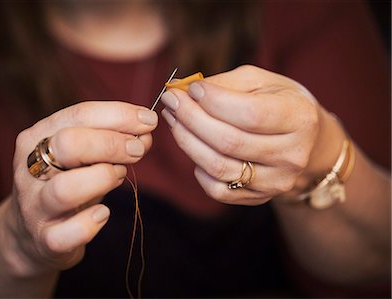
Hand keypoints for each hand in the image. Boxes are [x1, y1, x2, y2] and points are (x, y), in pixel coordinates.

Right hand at [4, 101, 156, 275]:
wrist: (33, 234)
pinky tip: (103, 213)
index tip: (149, 119)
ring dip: (103, 178)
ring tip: (118, 176)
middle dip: (112, 144)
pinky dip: (93, 222)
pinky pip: (69, 232)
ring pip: (66, 188)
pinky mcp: (44, 239)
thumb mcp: (84, 156)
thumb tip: (145, 134)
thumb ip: (113, 141)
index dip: (119, 115)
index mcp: (37, 138)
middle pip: (68, 144)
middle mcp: (29, 169)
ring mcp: (34, 206)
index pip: (79, 115)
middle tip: (137, 150)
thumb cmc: (66, 184)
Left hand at [161, 65, 342, 204]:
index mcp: (299, 118)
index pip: (250, 114)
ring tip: (174, 120)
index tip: (191, 88)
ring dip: (187, 141)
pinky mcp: (260, 197)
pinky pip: (218, 190)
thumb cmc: (279, 103)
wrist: (306, 141)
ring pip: (219, 167)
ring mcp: (277, 181)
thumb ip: (226, 84)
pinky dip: (198, 169)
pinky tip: (195, 148)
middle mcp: (292, 155)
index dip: (214, 101)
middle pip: (228, 141)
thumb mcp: (262, 81)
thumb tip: (187, 91)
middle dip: (190, 118)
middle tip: (172, 101)